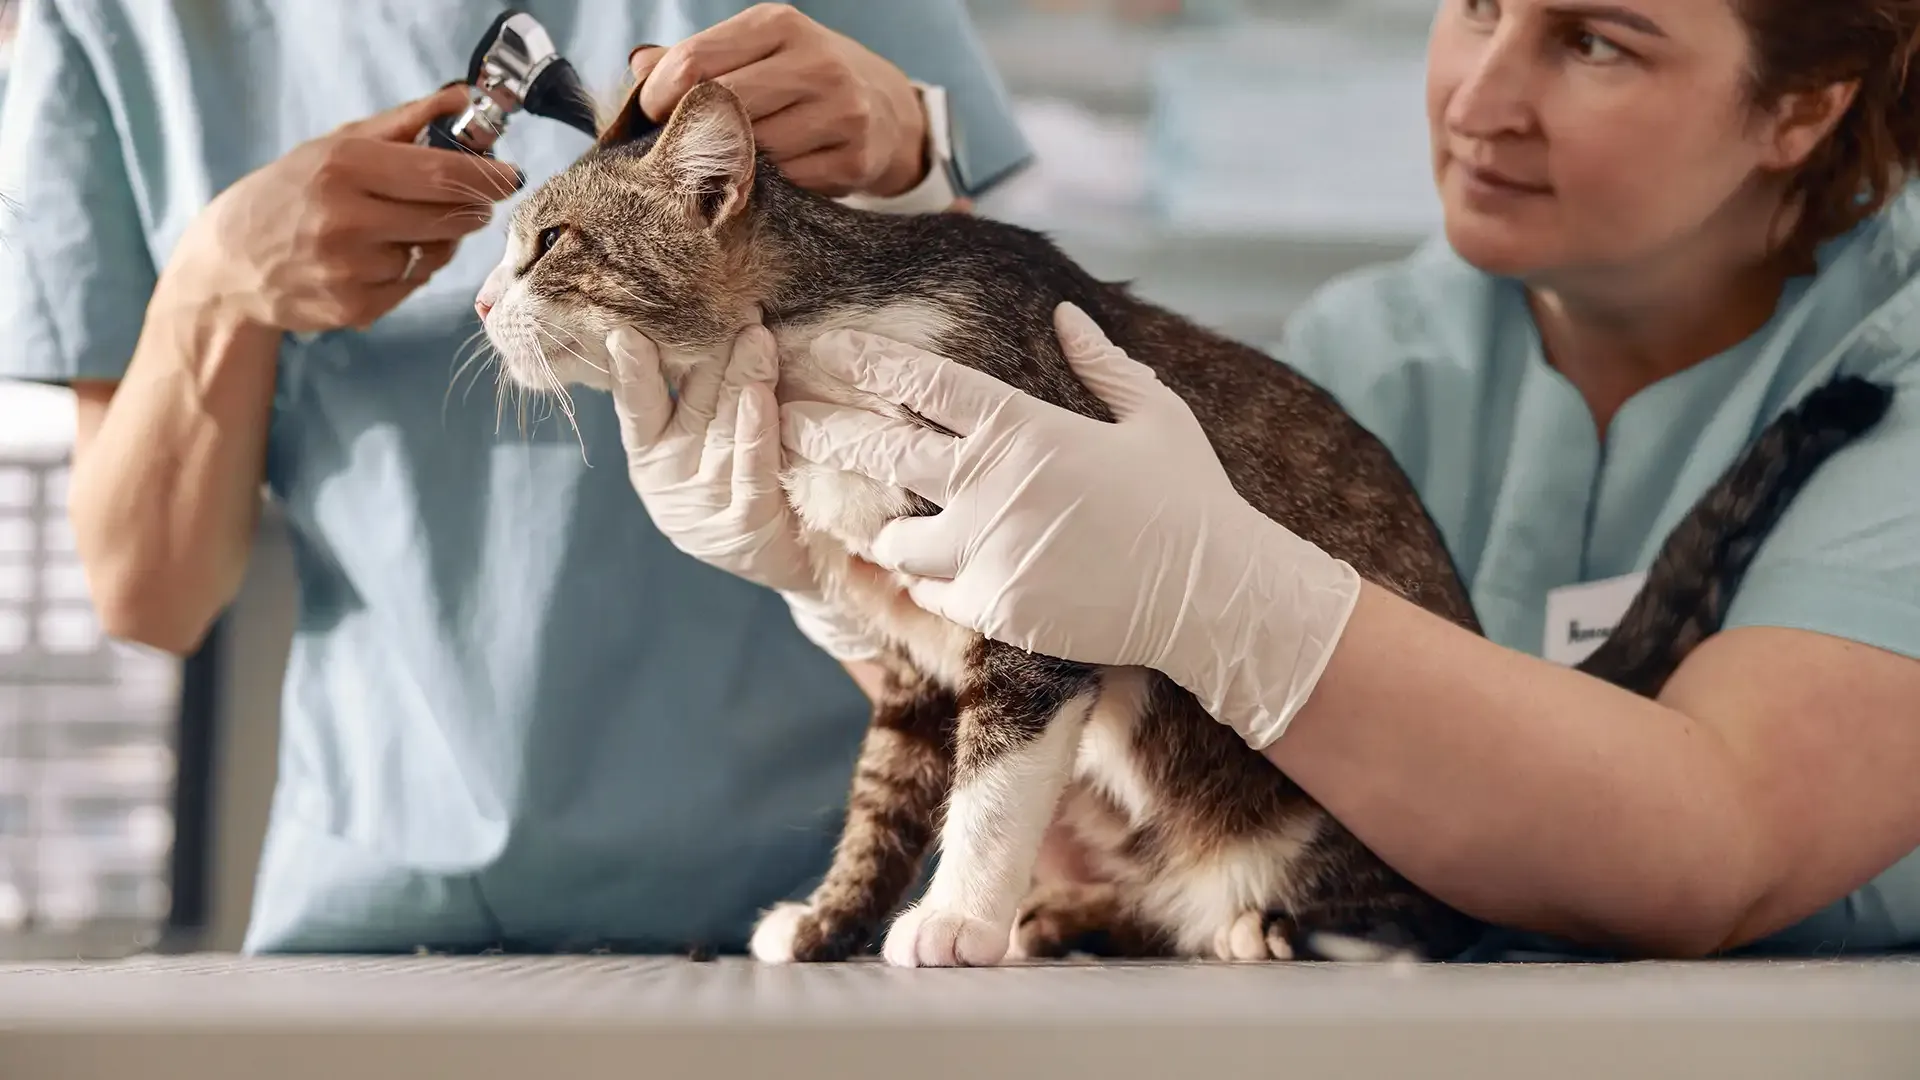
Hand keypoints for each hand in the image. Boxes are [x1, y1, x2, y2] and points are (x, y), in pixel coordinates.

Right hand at [171, 85, 524, 332]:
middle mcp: (346, 220)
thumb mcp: (336, 145)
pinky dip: (411, 270)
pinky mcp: (355, 308)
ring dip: (437, 240)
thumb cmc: (292, 192)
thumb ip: (404, 122)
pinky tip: (381, 258)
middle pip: (448, 217)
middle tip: (474, 201)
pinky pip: (414, 285)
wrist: (230, 262)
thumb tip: (462, 99)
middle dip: (471, 208)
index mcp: (343, 168)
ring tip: (406, 227)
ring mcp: (350, 270)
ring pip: (434, 254)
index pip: (440, 174)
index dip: (485, 176)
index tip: (511, 175)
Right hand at [606, 324, 881, 661]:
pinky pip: (751, 469)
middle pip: (690, 404)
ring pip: (722, 430)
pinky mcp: (745, 523)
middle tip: (724, 303)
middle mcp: (672, 476)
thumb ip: (695, 389)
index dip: (630, 370)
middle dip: (707, 351)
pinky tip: (759, 397)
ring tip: (754, 334)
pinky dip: (755, 431)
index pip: (635, 405)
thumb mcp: (702, 437)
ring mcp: (707, 502)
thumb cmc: (737, 479)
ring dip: (739, 377)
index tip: (626, 328)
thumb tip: (702, 316)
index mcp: (651, 451)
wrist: (779, 557)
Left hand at [628, 4, 927, 196]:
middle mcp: (816, 63)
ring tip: (725, 163)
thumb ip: (697, 57)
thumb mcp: (756, 50)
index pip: (695, 62)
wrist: (888, 110)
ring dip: (731, 163)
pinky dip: (768, 185)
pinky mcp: (854, 159)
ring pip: (754, 151)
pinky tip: (768, 177)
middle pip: (722, 108)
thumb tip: (640, 66)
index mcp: (780, 25)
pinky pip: (786, 183)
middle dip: (691, 133)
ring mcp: (841, 112)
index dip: (659, 96)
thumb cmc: (803, 77)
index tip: (653, 115)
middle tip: (680, 149)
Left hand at [779, 303, 1363, 747]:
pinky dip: (931, 582)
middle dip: (823, 433)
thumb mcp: (1155, 414)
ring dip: (881, 528)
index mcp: (1022, 428)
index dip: (868, 359)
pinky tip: (933, 576)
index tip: (826, 346)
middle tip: (784, 424)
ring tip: (865, 522)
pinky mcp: (994, 610)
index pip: (923, 381)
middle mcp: (989, 487)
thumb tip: (1065, 314)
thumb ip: (1103, 363)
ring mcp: (986, 553)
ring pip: (894, 539)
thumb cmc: (1189, 498)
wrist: (1212, 595)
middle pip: (880, 450)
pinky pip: (933, 594)